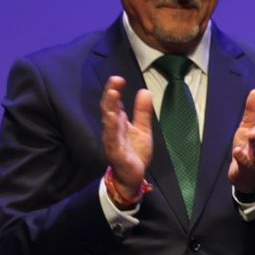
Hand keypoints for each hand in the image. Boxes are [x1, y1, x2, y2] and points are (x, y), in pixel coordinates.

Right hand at [100, 76, 153, 196]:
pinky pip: (112, 140)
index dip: (115, 90)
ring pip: (109, 122)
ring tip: (112, 95)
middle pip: (109, 109)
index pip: (115, 103)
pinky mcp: (116, 153)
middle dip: (111, 95)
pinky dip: (111, 130)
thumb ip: (142, 112)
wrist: (133, 176)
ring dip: (109, 108)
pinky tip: (111, 120)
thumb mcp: (143, 129)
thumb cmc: (135, 151)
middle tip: (114, 81)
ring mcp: (112, 141)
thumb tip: (145, 91)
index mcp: (119, 122)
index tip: (118, 78)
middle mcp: (113, 129)